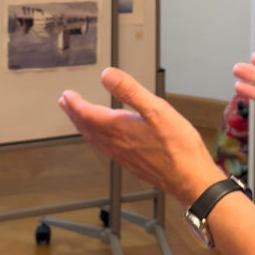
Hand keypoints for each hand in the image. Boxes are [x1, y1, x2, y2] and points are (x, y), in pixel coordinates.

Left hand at [58, 68, 222, 204]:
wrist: (189, 178)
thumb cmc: (178, 147)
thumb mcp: (157, 109)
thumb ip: (130, 91)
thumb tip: (107, 75)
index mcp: (119, 128)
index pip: (88, 114)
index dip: (75, 103)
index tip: (67, 95)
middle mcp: (116, 144)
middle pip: (87, 127)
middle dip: (74, 114)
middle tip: (65, 104)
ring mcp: (122, 155)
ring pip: (94, 139)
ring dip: (83, 126)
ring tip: (78, 118)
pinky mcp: (131, 163)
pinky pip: (105, 148)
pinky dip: (96, 138)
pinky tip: (103, 138)